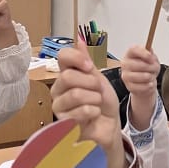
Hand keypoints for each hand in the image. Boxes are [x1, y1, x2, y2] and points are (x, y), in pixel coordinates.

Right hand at [52, 45, 124, 167]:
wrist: (110, 127)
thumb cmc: (104, 104)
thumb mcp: (99, 80)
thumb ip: (88, 63)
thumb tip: (79, 41)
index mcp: (67, 75)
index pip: (62, 56)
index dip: (77, 59)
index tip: (90, 67)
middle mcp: (59, 89)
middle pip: (68, 76)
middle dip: (91, 83)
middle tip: (98, 92)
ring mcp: (59, 106)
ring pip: (74, 94)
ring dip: (94, 99)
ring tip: (97, 104)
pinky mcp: (63, 123)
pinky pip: (78, 112)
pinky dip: (93, 112)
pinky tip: (94, 115)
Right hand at [118, 45, 159, 128]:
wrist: (145, 88)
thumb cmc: (148, 72)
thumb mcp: (151, 61)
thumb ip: (150, 54)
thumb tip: (150, 50)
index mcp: (130, 54)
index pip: (133, 49)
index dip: (143, 53)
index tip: (151, 58)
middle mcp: (124, 64)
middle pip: (138, 64)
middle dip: (150, 68)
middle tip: (154, 70)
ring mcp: (125, 76)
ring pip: (140, 75)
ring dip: (149, 77)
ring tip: (151, 78)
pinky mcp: (128, 87)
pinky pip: (140, 86)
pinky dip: (147, 87)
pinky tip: (148, 86)